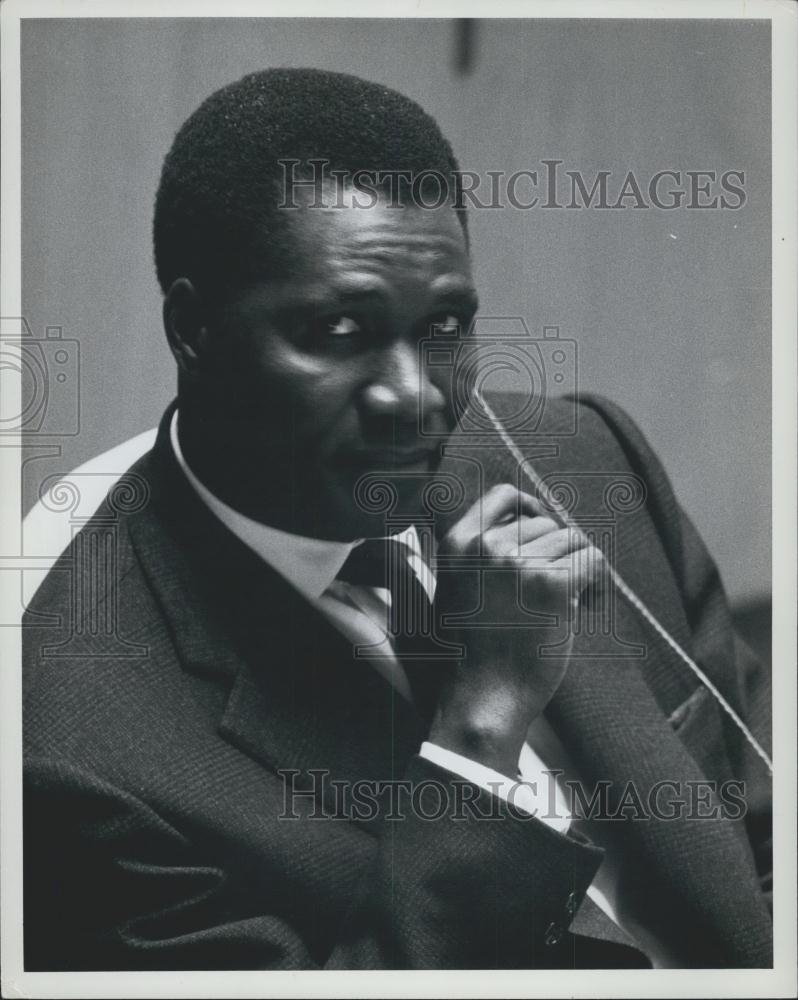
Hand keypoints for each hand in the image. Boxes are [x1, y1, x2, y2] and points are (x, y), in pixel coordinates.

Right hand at [429, 483, 602, 775]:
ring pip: (572, 540)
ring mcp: (520, 563)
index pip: (503, 495)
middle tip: (563, 587)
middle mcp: (486, 545)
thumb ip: (477, 553)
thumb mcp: (453, 589)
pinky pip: (593, 560)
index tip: (545, 530)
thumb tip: (524, 520)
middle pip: (545, 523)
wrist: (481, 699)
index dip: (531, 508)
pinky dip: (599, 583)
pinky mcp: (554, 585)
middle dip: (559, 551)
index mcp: (457, 543)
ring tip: (576, 601)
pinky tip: (589, 605)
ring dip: (579, 568)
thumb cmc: (471, 652)